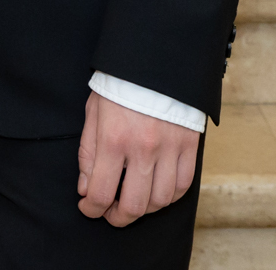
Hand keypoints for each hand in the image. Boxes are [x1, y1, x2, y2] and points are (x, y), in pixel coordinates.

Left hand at [76, 91, 197, 226]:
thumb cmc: (119, 84)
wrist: (155, 58)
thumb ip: (88, 153)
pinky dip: (169, 196)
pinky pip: (183, 185)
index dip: (90, 209)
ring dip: (144, 209)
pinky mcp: (189, 145)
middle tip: (110, 213)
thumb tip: (86, 189)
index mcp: (113, 139)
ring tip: (133, 202)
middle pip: (133, 206)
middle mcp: (143, 148)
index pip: (100, 193)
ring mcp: (169, 148)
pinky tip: (156, 192)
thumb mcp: (93, 112)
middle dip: (117, 217)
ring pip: (160, 201)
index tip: (87, 207)